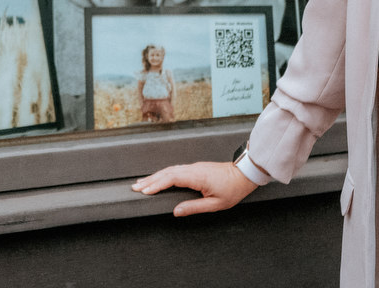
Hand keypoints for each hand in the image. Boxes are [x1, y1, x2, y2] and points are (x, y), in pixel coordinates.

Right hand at [131, 161, 257, 216]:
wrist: (244, 174)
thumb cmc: (233, 190)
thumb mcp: (216, 204)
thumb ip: (194, 207)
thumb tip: (176, 211)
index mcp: (197, 177)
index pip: (171, 179)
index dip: (156, 184)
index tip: (144, 191)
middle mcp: (193, 169)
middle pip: (166, 173)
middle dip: (149, 180)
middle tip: (134, 187)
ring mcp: (194, 167)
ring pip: (170, 170)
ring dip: (154, 176)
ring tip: (141, 183)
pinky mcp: (195, 168)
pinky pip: (175, 170)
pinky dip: (163, 174)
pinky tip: (158, 178)